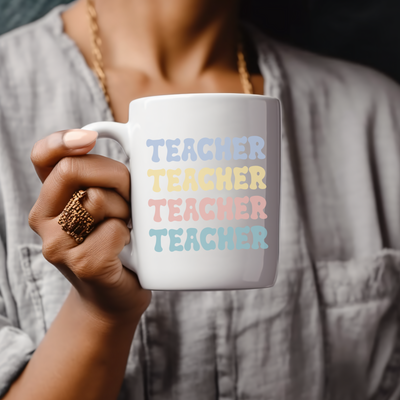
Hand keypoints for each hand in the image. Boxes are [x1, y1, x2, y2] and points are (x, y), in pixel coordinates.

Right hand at [29, 129, 150, 325]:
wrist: (113, 297)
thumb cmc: (114, 243)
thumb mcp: (103, 206)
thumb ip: (99, 178)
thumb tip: (118, 136)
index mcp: (50, 199)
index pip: (42, 157)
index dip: (62, 140)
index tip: (91, 138)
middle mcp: (44, 219)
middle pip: (73, 170)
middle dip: (115, 175)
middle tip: (129, 195)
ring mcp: (58, 245)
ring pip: (97, 199)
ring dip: (124, 208)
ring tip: (126, 225)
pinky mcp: (83, 264)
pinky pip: (114, 229)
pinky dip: (128, 234)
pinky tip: (126, 247)